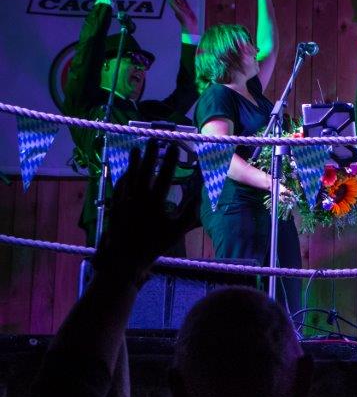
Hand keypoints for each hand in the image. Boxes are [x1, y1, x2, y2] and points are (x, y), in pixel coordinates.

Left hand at [94, 141, 198, 278]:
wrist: (124, 258)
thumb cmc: (154, 244)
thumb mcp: (177, 230)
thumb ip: (190, 212)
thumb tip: (201, 196)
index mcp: (155, 201)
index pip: (165, 175)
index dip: (170, 159)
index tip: (174, 146)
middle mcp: (138, 196)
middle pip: (145, 169)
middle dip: (150, 153)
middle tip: (154, 138)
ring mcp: (124, 199)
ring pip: (130, 175)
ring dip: (134, 161)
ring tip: (137, 148)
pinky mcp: (115, 204)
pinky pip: (120, 185)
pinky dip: (124, 175)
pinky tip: (126, 171)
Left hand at [168, 0, 198, 33]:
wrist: (190, 25)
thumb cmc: (183, 19)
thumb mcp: (178, 11)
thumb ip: (174, 6)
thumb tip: (169, 0)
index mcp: (176, 8)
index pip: (173, 0)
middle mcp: (180, 9)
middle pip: (176, 1)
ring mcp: (184, 10)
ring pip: (181, 2)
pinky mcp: (189, 11)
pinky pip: (186, 5)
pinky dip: (185, 2)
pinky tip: (184, 0)